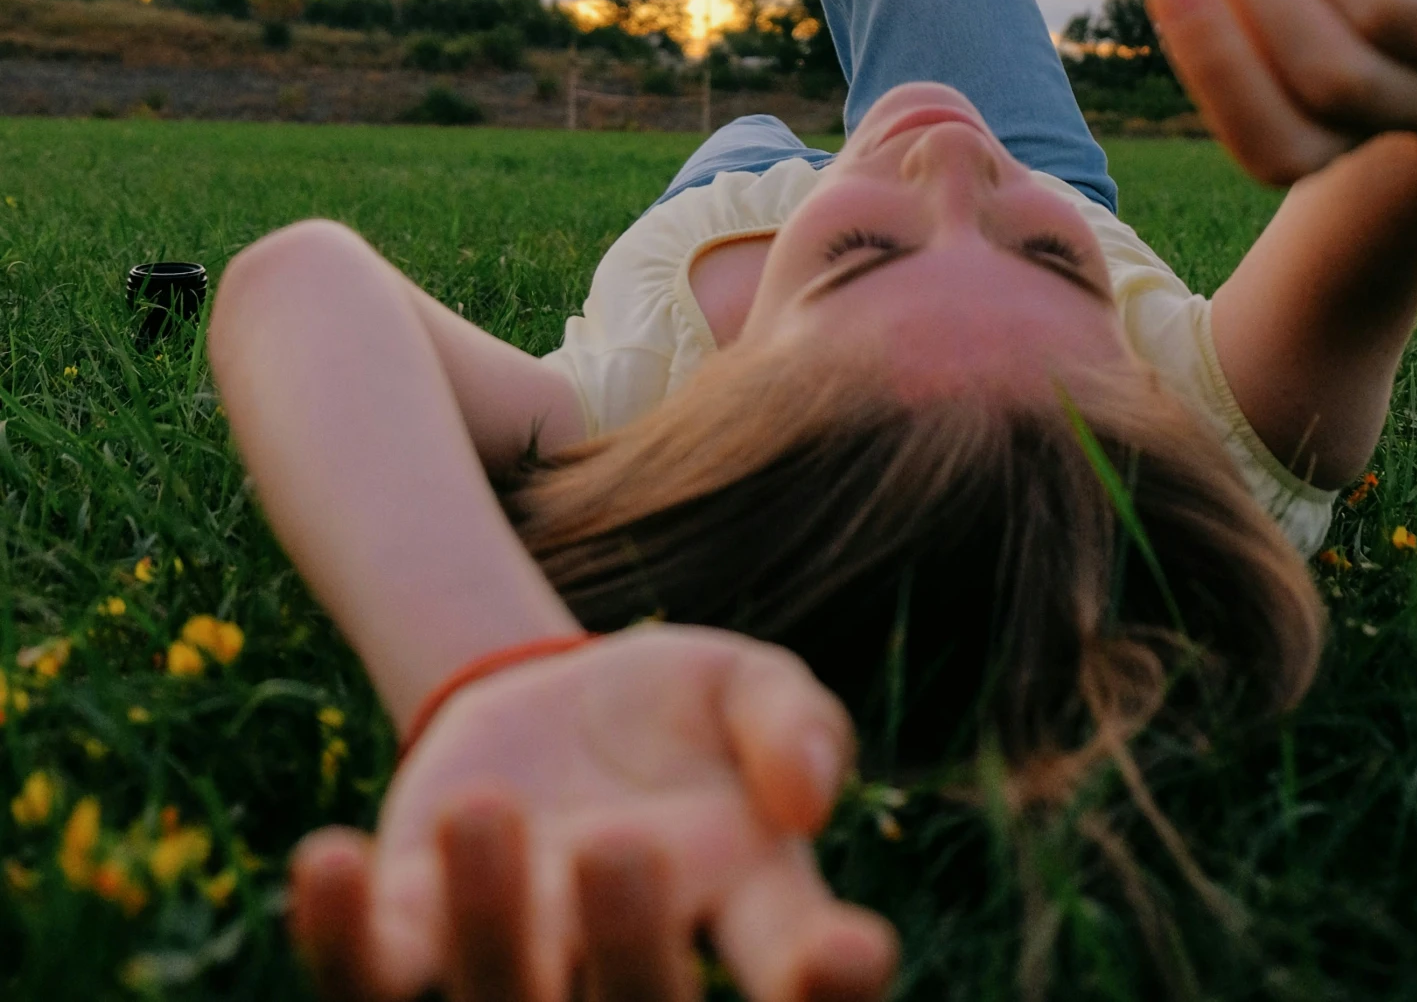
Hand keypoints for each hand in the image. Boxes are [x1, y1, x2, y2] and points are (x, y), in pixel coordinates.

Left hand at [290, 624, 896, 1001]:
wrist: (555, 705)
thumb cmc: (680, 715)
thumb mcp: (749, 685)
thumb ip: (795, 723)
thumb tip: (805, 792)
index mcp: (749, 921)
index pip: (801, 987)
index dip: (827, 992)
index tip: (846, 950)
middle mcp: (633, 971)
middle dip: (627, 953)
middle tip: (620, 843)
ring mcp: (520, 967)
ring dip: (487, 930)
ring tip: (485, 808)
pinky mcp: (412, 939)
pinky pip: (370, 983)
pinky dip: (339, 942)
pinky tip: (330, 858)